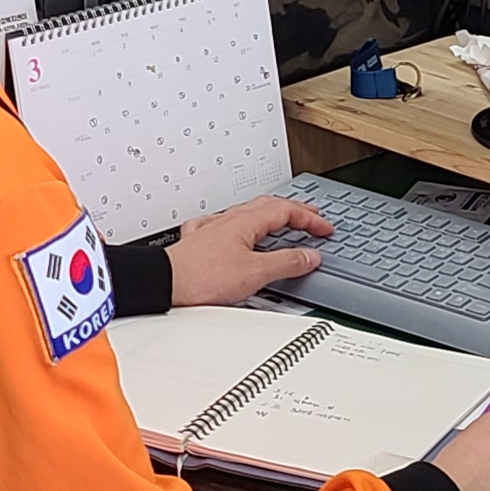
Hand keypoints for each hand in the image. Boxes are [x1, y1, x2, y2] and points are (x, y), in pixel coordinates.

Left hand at [164, 195, 333, 306]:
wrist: (165, 283)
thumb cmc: (202, 277)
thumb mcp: (256, 273)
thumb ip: (286, 263)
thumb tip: (309, 256)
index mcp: (246, 221)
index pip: (286, 211)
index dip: (310, 219)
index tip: (325, 228)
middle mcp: (229, 220)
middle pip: (268, 206)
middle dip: (293, 211)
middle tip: (311, 218)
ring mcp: (213, 229)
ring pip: (247, 214)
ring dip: (269, 216)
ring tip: (282, 221)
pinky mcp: (199, 243)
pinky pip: (223, 225)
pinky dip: (238, 226)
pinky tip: (234, 230)